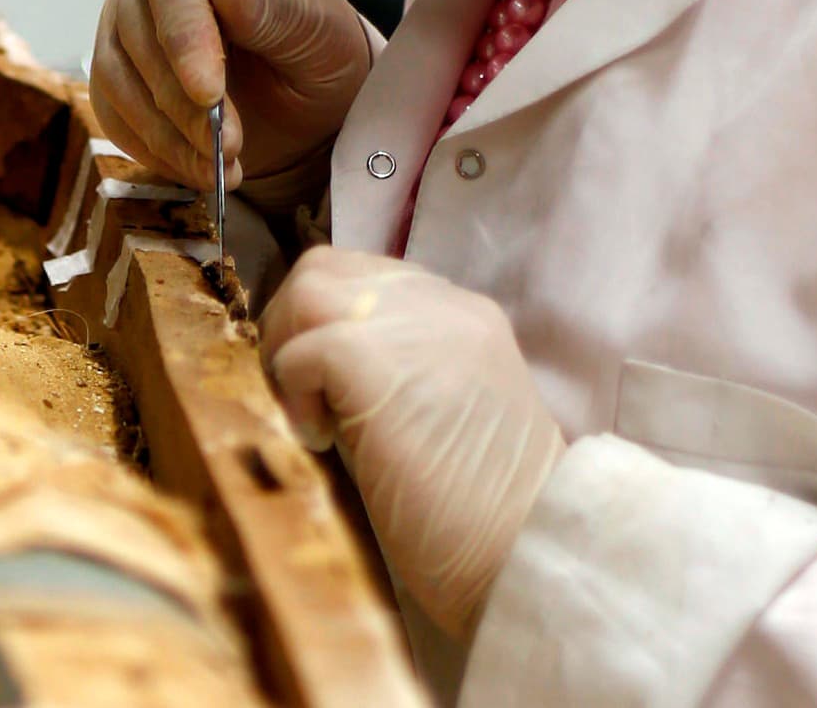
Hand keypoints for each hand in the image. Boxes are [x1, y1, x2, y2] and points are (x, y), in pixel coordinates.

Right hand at [91, 0, 370, 203]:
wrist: (310, 101)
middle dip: (179, 98)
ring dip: (168, 132)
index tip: (207, 88)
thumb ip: (271, 7)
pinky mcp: (120, 81)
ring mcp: (126, 30)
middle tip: (229, 143)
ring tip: (222, 166)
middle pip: (135, 29)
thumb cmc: (316, 46)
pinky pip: (115, 116)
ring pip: (117, 77)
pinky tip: (200, 170)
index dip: (183, 30)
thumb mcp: (315, 26)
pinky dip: (156, 151)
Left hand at [261, 246, 563, 641]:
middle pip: (328, 268)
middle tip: (301, 394)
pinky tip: (324, 443)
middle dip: (294, 325)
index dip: (331, 320)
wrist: (527, 548)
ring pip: (309, 292)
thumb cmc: (488, 511)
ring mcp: (412, 323)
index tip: (326, 381)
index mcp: (465, 316)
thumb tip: (316, 370)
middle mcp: (443, 304)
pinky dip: (296, 395)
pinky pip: (302, 351)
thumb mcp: (442, 412)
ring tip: (312, 416)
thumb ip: (396, 372)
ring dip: (289, 351)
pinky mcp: (373, 358)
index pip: (371, 277)